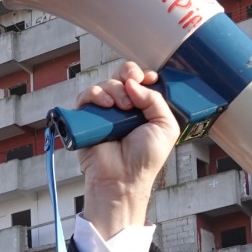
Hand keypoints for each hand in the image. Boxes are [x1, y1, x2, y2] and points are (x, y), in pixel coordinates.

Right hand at [75, 61, 178, 238]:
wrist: (123, 177)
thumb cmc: (145, 159)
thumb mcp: (165, 126)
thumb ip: (156, 100)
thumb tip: (134, 83)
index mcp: (143, 108)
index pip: (141, 80)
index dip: (143, 74)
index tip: (148, 78)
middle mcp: (123, 107)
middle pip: (122, 76)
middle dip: (129, 74)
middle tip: (132, 85)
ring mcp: (104, 112)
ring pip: (106, 84)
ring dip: (115, 89)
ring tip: (121, 108)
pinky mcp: (86, 118)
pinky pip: (86, 96)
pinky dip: (96, 95)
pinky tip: (107, 106)